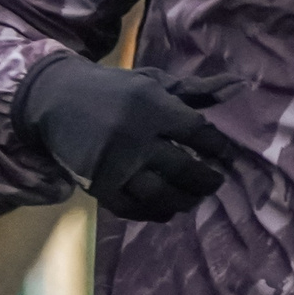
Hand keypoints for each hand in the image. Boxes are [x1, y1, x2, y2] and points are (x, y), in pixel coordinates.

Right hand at [16, 56, 246, 222]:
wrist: (54, 99)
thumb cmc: (113, 90)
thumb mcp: (152, 82)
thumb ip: (195, 90)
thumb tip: (239, 86)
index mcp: (151, 105)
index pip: (198, 132)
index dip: (218, 147)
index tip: (226, 155)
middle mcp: (135, 136)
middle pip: (184, 169)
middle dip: (207, 180)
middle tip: (215, 181)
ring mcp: (115, 164)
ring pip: (161, 194)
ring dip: (185, 200)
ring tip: (193, 197)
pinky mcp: (98, 185)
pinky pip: (134, 209)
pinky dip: (155, 213)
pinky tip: (167, 207)